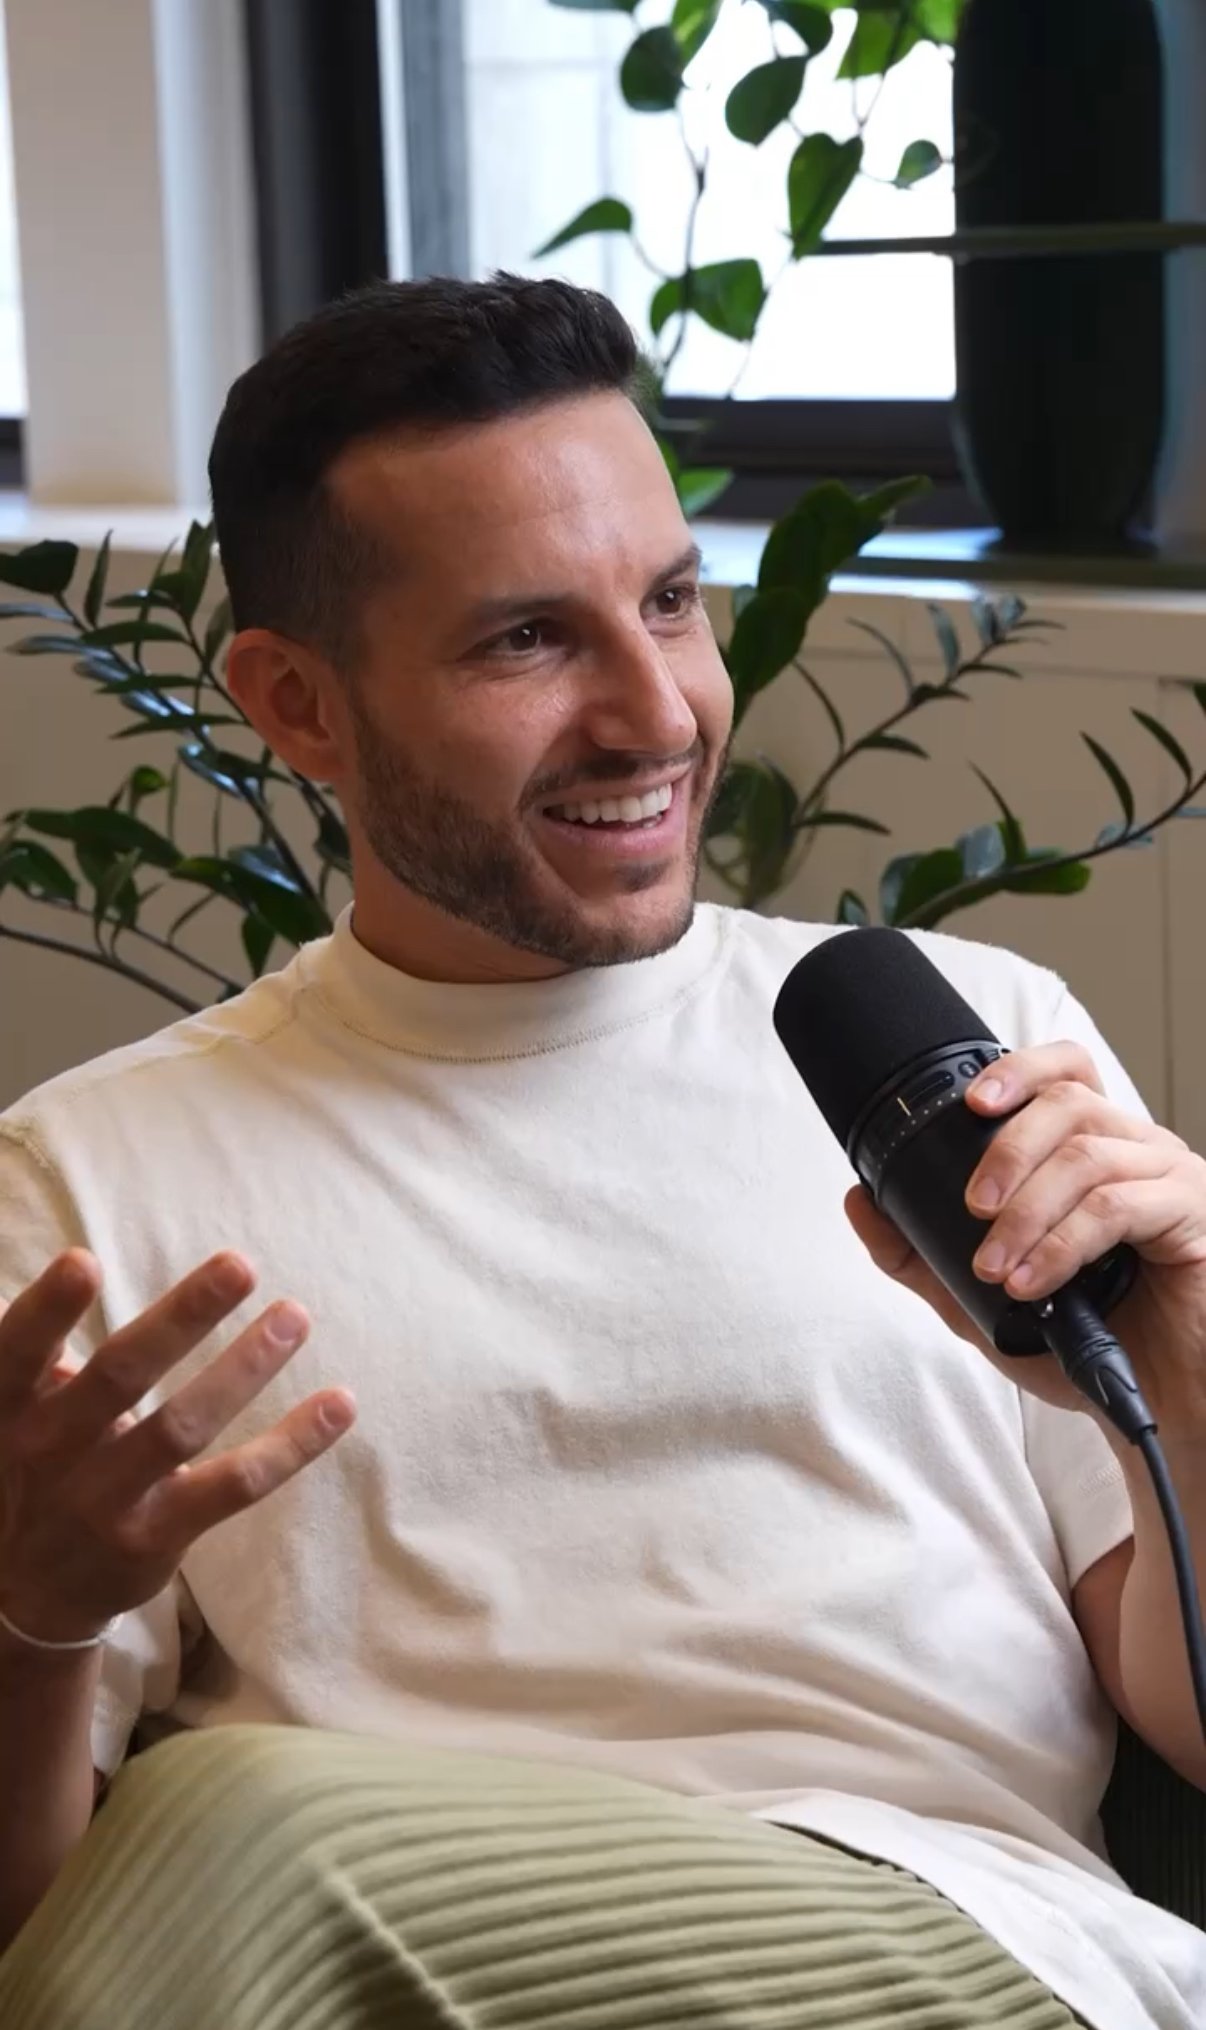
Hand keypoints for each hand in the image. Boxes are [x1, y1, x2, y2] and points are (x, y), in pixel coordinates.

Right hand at [0, 1249, 355, 1647]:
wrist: (21, 1595)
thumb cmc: (26, 1468)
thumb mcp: (7, 1414)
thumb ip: (35, 1357)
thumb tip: (71, 1275)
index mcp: (10, 1406)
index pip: (19, 1350)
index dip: (50, 1309)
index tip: (85, 1262)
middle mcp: (51, 1450)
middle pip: (122, 1373)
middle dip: (183, 1316)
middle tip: (239, 1265)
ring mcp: (106, 1497)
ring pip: (183, 1425)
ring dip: (245, 1367)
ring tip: (294, 1316)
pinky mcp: (156, 1534)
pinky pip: (234, 1484)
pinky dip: (291, 1445)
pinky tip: (339, 1404)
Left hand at [845, 1041, 1205, 1435]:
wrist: (1151, 1408)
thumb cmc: (1083, 1345)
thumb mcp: (982, 1298)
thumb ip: (921, 1253)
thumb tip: (860, 1201)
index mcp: (1095, 1149)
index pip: (1065, 1072)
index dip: (1019, 1069)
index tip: (971, 1102)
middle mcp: (1137, 1151)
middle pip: (1069, 1103)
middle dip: (1008, 1151)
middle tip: (973, 1207)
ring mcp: (1170, 1180)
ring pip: (1088, 1156)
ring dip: (1028, 1210)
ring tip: (995, 1265)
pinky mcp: (1194, 1217)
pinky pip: (1119, 1208)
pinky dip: (1064, 1243)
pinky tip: (1032, 1280)